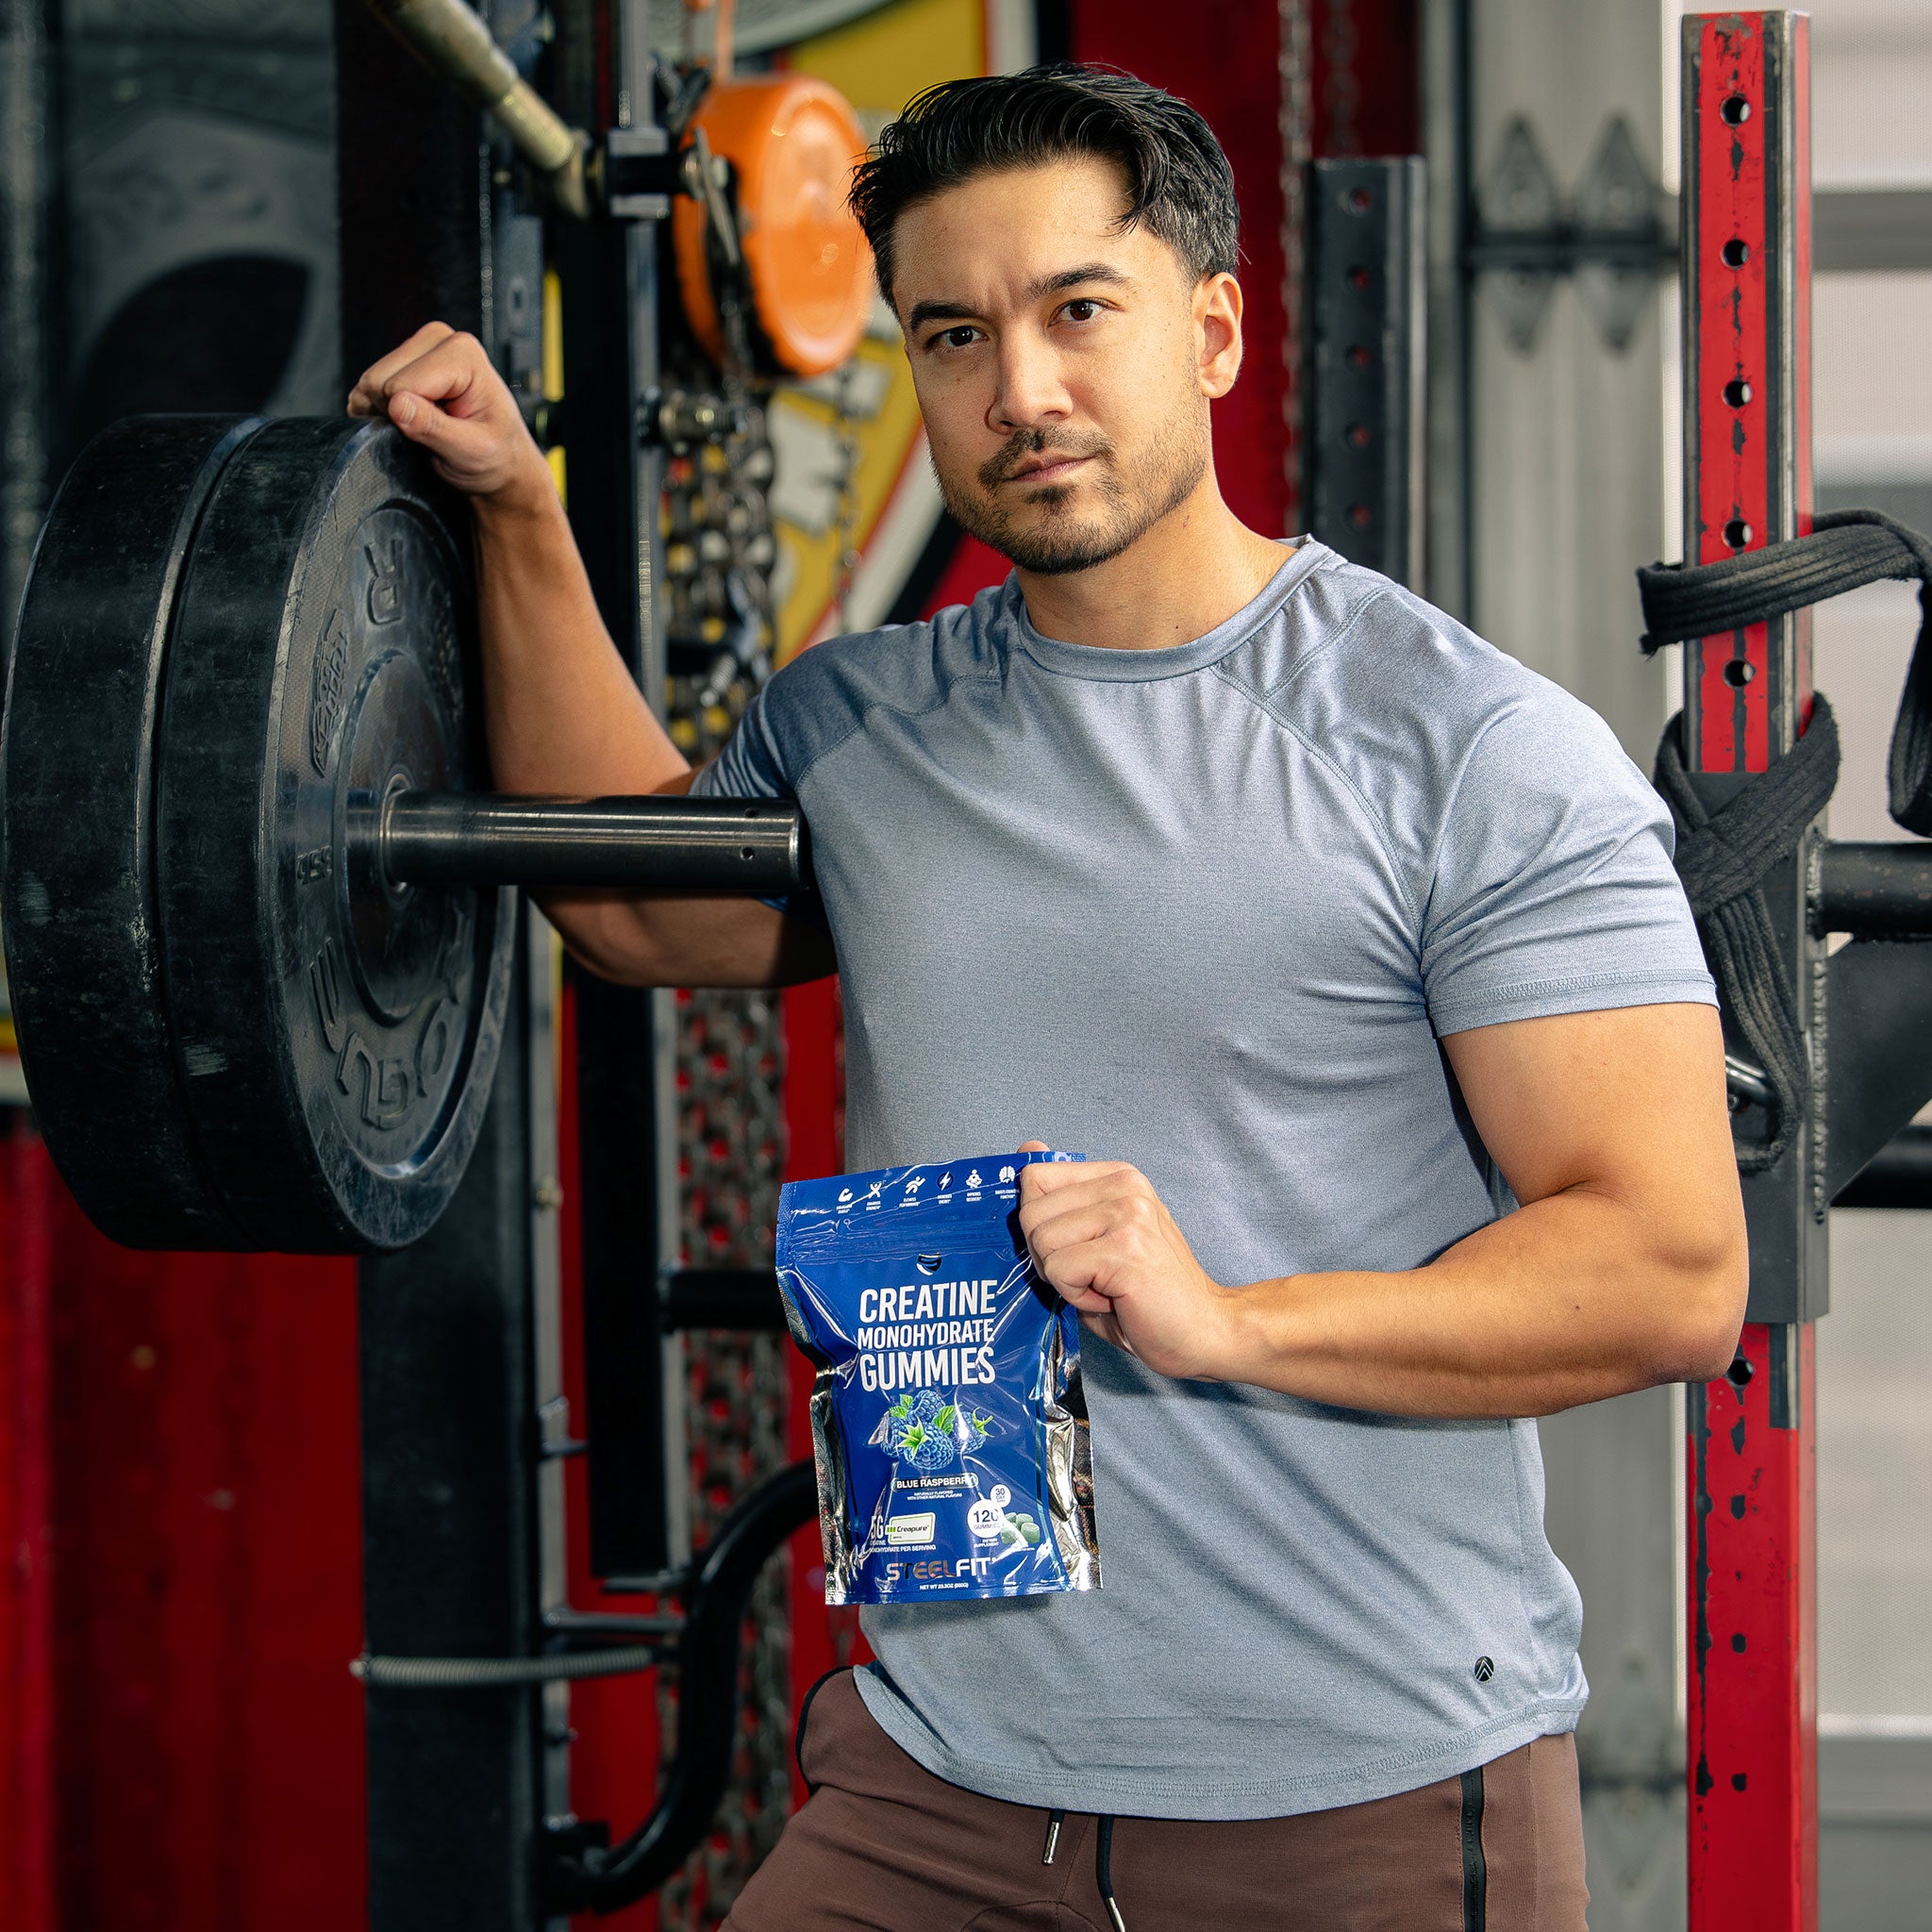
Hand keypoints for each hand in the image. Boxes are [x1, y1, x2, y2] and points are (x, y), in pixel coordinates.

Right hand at [346, 322, 551, 511]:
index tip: (446, 432)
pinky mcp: (404, 361)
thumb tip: (397, 405)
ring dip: (392, 413)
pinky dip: (383, 411)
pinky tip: (412, 419)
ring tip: (428, 424)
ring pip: (370, 383)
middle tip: (435, 431)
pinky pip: (368, 388)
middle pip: (379, 379)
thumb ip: (434, 428)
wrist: (501, 461)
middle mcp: (438, 338)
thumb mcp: (471, 452)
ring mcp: (419, 347)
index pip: (400, 386)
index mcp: (462, 352)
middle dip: (398, 414)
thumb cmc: (495, 455)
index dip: (413, 420)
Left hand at [1015, 1142, 1238, 1381]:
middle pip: (1031, 1212)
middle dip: (1046, 1256)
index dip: (1037, 1224)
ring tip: (1105, 1286)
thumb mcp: (1096, 1237)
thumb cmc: (1145, 1293)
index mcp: (1117, 1176)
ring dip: (1063, 1279)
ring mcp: (1127, 1214)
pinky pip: (1059, 1270)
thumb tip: (1026, 1149)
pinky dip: (1076, 1296)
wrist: (1201, 1331)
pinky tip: (1112, 1298)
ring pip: (1042, 1241)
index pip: (1035, 1177)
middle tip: (1090, 1275)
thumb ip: (1061, 1198)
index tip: (1071, 1248)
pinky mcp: (1125, 1249)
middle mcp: (1124, 1186)